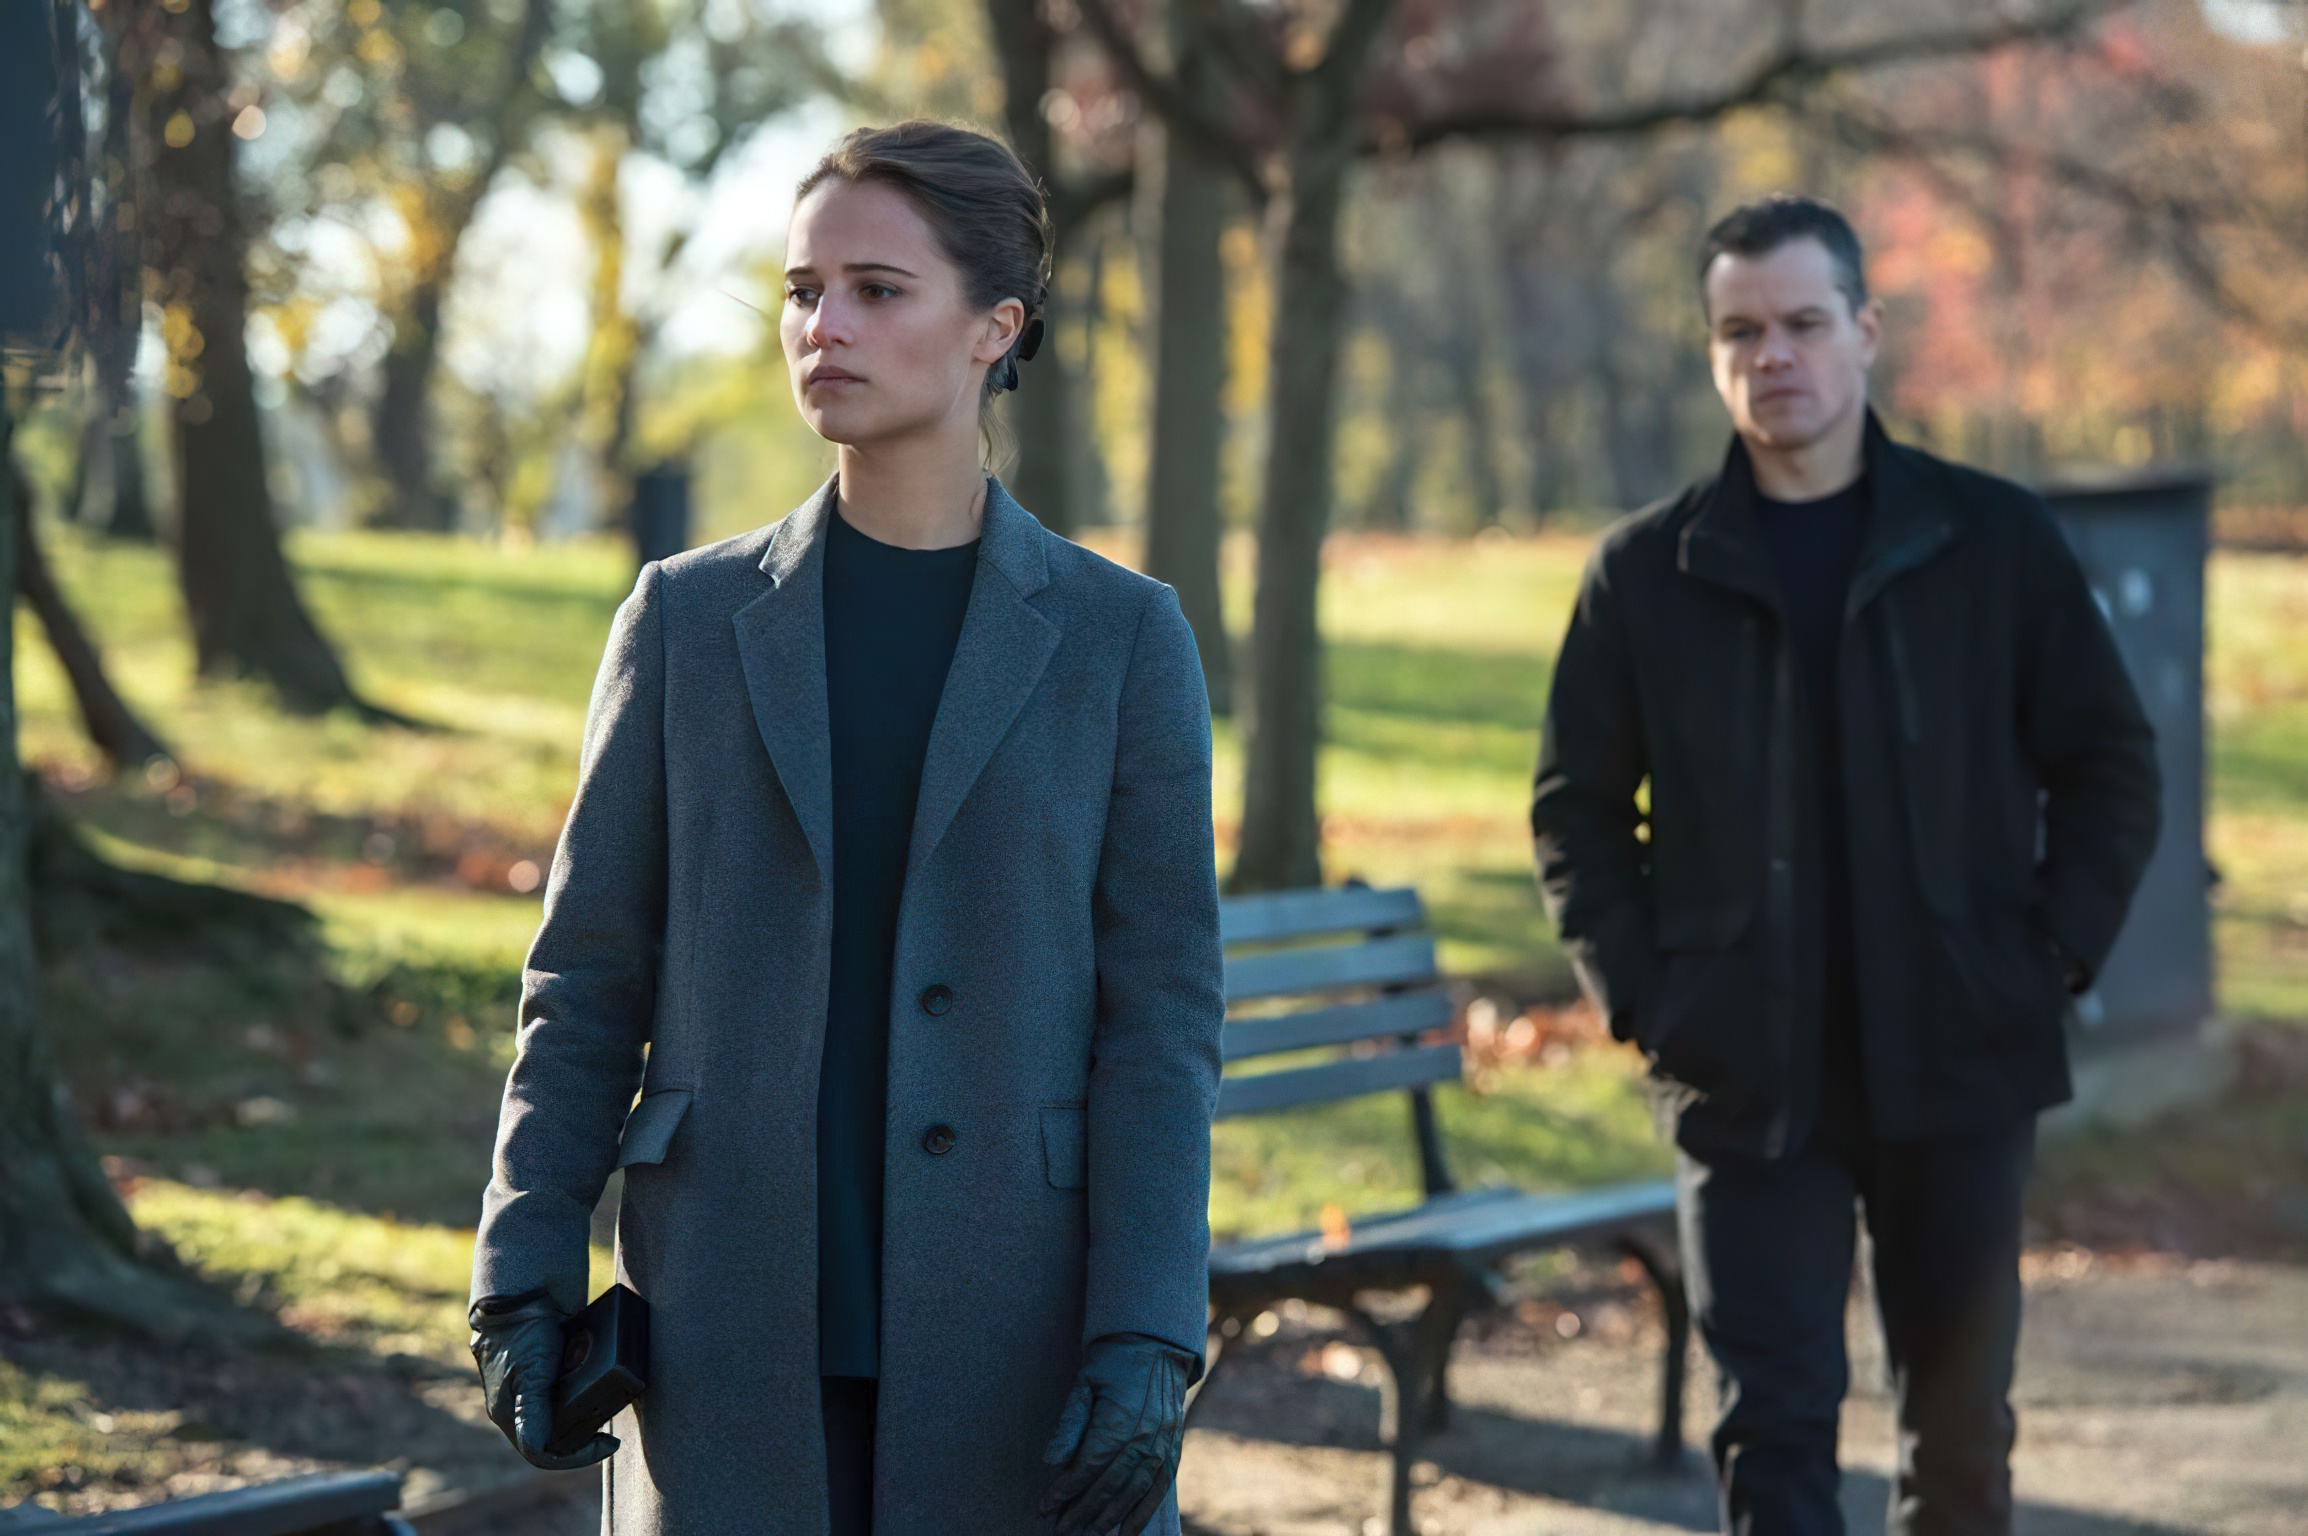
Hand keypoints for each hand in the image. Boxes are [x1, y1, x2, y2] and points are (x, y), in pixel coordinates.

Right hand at [469, 1291, 617, 1470]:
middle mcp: (521, 1405)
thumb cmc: (522, 1332)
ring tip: (611, 1402)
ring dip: (587, 1412)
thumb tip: (540, 1452)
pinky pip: (570, 1389)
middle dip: (584, 1434)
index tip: (608, 1443)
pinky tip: (604, 1379)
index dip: (577, 1456)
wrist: (527, 1289)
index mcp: (510, 1413)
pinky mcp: (550, 1368)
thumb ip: (533, 1414)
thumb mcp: (531, 1374)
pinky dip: (587, 1388)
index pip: (542, 1452)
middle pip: (556, 1435)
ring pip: (564, 1414)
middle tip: (611, 1423)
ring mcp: (536, 1386)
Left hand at [1040, 1333, 1193, 1535]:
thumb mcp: (1084, 1383)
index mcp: (1118, 1420)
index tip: (1045, 1507)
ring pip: (1133, 1492)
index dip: (1064, 1491)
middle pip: (1108, 1486)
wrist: (1155, 1346)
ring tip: (1087, 1533)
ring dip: (1108, 1518)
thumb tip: (1051, 1463)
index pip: (1086, 1468)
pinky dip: (1143, 1514)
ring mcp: (1162, 1445)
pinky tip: (1127, 1533)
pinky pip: (1159, 1489)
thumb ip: (1069, 1424)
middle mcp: (1143, 1437)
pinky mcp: (1173, 1449)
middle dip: (1081, 1511)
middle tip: (1061, 1528)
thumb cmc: (1113, 1363)